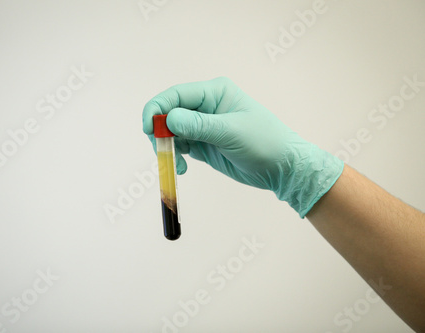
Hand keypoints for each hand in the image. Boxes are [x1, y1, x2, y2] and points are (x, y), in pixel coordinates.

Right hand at [142, 77, 342, 216]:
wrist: (282, 167)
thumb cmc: (265, 142)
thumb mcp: (231, 132)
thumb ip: (199, 126)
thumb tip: (168, 119)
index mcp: (214, 93)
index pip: (176, 95)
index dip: (157, 109)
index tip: (148, 128)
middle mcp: (205, 106)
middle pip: (168, 113)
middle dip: (160, 132)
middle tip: (161, 151)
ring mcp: (202, 125)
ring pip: (170, 132)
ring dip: (167, 147)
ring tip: (178, 164)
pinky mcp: (202, 143)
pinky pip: (179, 147)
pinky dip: (175, 157)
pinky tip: (182, 168)